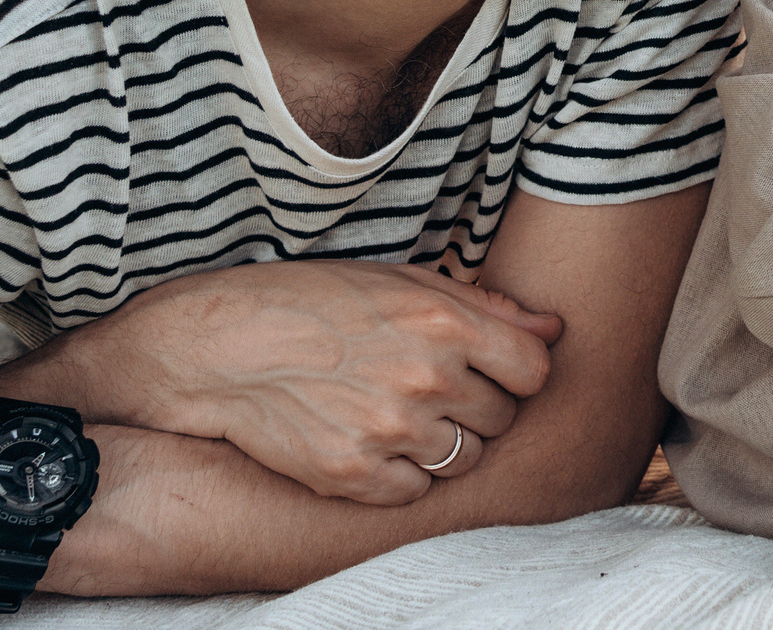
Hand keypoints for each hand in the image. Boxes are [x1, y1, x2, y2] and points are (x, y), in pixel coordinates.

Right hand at [0, 260, 562, 504]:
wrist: (220, 346)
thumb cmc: (313, 301)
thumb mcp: (400, 280)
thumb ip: (484, 306)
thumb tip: (552, 327)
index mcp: (445, 323)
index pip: (534, 369)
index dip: (517, 370)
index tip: (491, 366)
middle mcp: (426, 379)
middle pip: (501, 417)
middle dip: (477, 404)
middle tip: (431, 386)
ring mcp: (390, 432)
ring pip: (465, 459)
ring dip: (445, 441)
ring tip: (399, 411)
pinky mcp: (353, 475)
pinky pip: (416, 491)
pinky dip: (403, 473)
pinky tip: (372, 440)